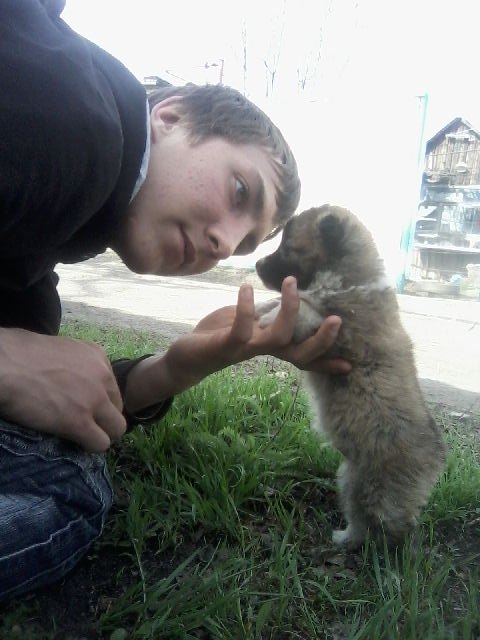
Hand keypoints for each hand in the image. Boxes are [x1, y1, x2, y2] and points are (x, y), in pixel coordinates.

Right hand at [0, 328, 125, 451]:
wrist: (5, 364)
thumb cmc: (19, 353)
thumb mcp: (60, 349)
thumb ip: (74, 364)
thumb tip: (69, 376)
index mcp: (97, 355)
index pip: (111, 387)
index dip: (98, 401)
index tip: (84, 407)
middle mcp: (102, 376)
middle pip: (118, 408)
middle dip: (104, 419)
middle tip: (84, 425)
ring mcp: (94, 399)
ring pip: (117, 429)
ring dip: (101, 435)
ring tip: (82, 438)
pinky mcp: (79, 422)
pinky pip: (100, 443)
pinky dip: (89, 447)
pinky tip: (74, 443)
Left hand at [162, 277, 349, 391]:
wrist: (187, 356)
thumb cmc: (219, 335)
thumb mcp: (248, 323)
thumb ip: (267, 315)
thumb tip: (286, 300)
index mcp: (270, 347)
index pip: (304, 357)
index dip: (326, 362)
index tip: (350, 365)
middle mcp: (264, 351)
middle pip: (301, 354)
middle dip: (322, 340)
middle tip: (337, 319)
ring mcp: (246, 350)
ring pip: (279, 338)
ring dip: (289, 311)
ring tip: (291, 282)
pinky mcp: (227, 345)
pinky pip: (242, 329)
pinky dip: (245, 308)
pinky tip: (246, 288)